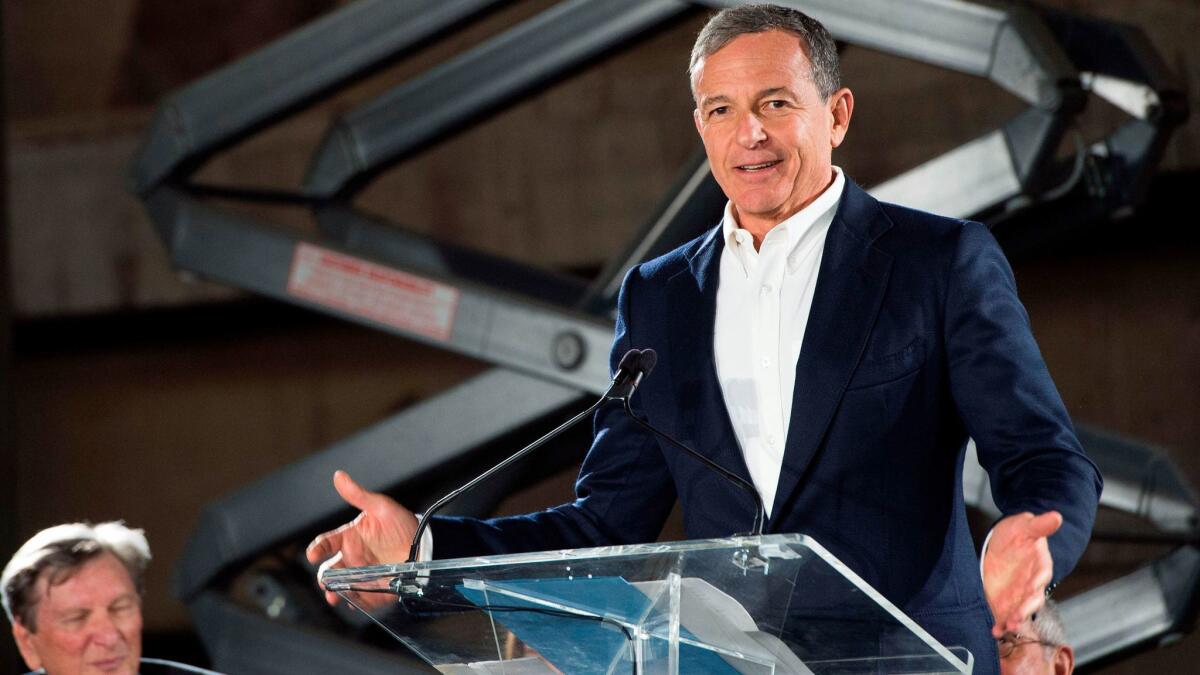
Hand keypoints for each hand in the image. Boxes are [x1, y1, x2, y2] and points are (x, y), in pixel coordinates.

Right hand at [306, 470, 417, 604]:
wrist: (425, 543)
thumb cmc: (402, 523)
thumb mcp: (381, 507)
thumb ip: (358, 495)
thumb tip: (339, 476)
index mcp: (349, 538)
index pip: (326, 544)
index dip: (317, 549)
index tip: (314, 554)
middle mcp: (352, 558)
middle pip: (330, 570)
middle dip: (325, 577)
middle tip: (326, 581)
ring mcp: (363, 575)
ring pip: (342, 587)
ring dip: (336, 592)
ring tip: (335, 596)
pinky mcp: (375, 589)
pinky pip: (362, 599)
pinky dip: (356, 601)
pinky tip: (354, 601)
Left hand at [982, 511, 1061, 636]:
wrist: (1005, 540)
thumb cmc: (1019, 532)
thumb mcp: (1026, 524)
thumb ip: (1039, 525)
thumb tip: (1056, 516)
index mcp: (1040, 566)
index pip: (1041, 576)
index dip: (1037, 584)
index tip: (1033, 589)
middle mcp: (1032, 584)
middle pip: (1032, 599)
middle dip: (1024, 609)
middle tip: (1016, 618)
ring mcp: (1019, 593)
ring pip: (1019, 610)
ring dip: (1013, 620)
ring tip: (1005, 628)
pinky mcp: (1005, 599)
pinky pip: (1004, 613)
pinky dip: (1001, 623)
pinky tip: (995, 631)